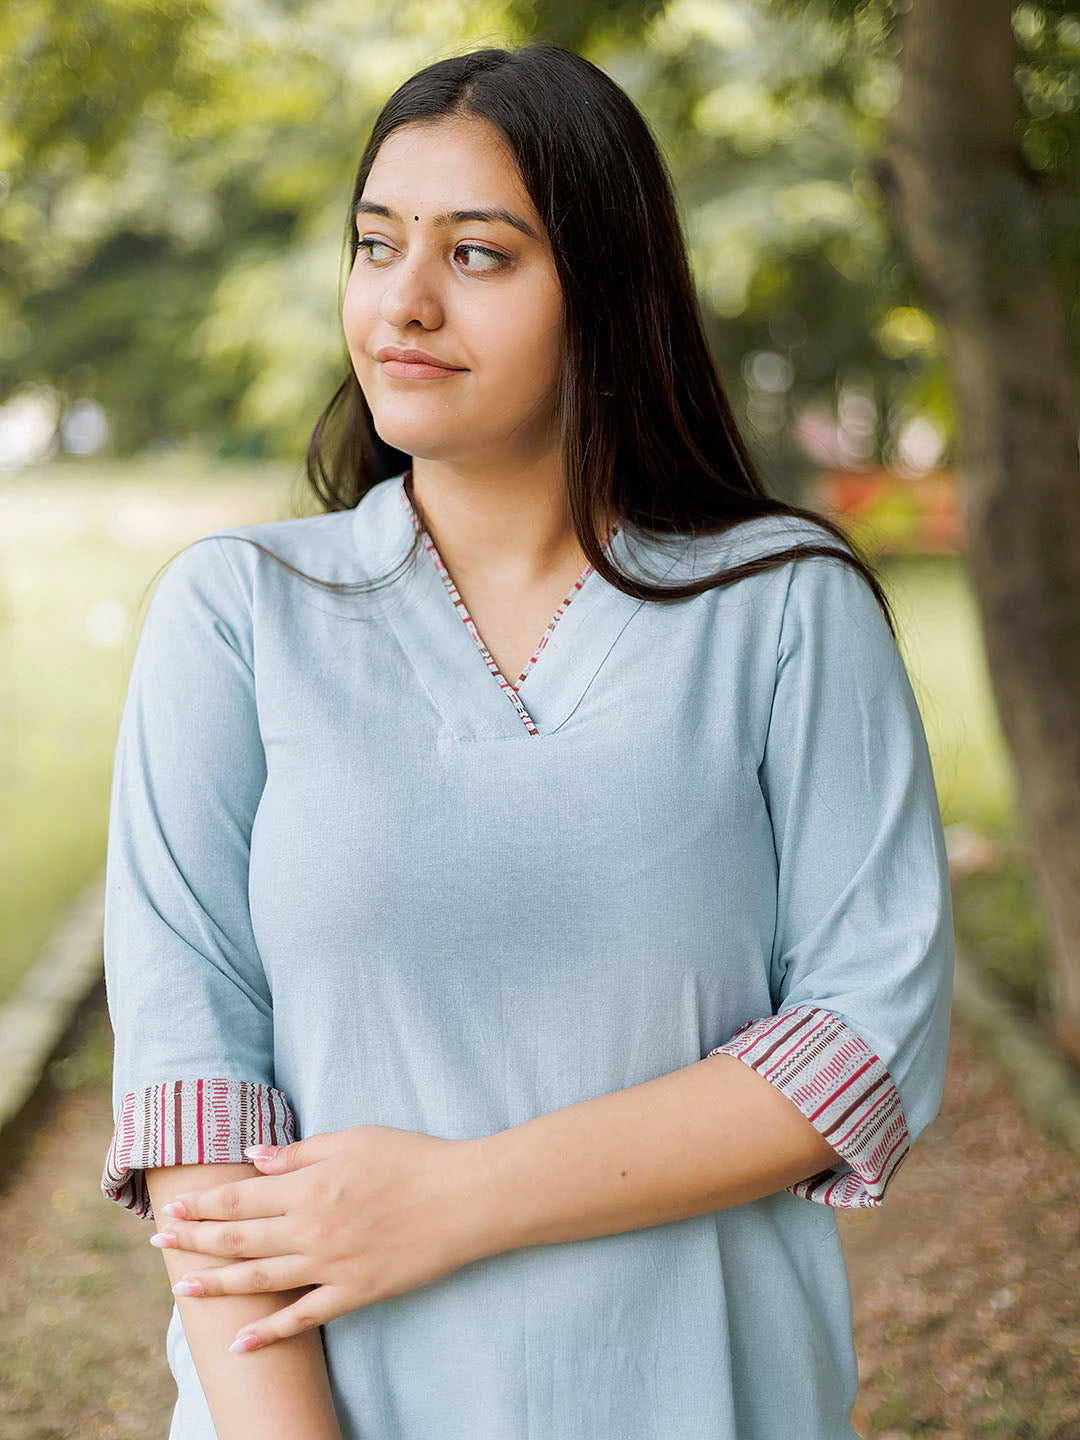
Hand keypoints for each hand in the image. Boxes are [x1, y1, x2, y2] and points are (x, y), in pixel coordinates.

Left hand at [150, 1126, 495, 1352]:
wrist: (463, 1198)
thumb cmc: (412, 1159)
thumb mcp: (353, 1139)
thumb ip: (300, 1153)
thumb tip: (255, 1158)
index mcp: (309, 1187)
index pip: (241, 1197)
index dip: (204, 1204)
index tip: (173, 1207)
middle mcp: (310, 1229)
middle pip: (240, 1237)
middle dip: (196, 1240)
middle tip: (161, 1241)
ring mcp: (330, 1266)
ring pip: (260, 1279)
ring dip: (217, 1285)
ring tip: (182, 1289)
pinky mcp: (355, 1293)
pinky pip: (303, 1317)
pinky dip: (269, 1332)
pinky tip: (240, 1341)